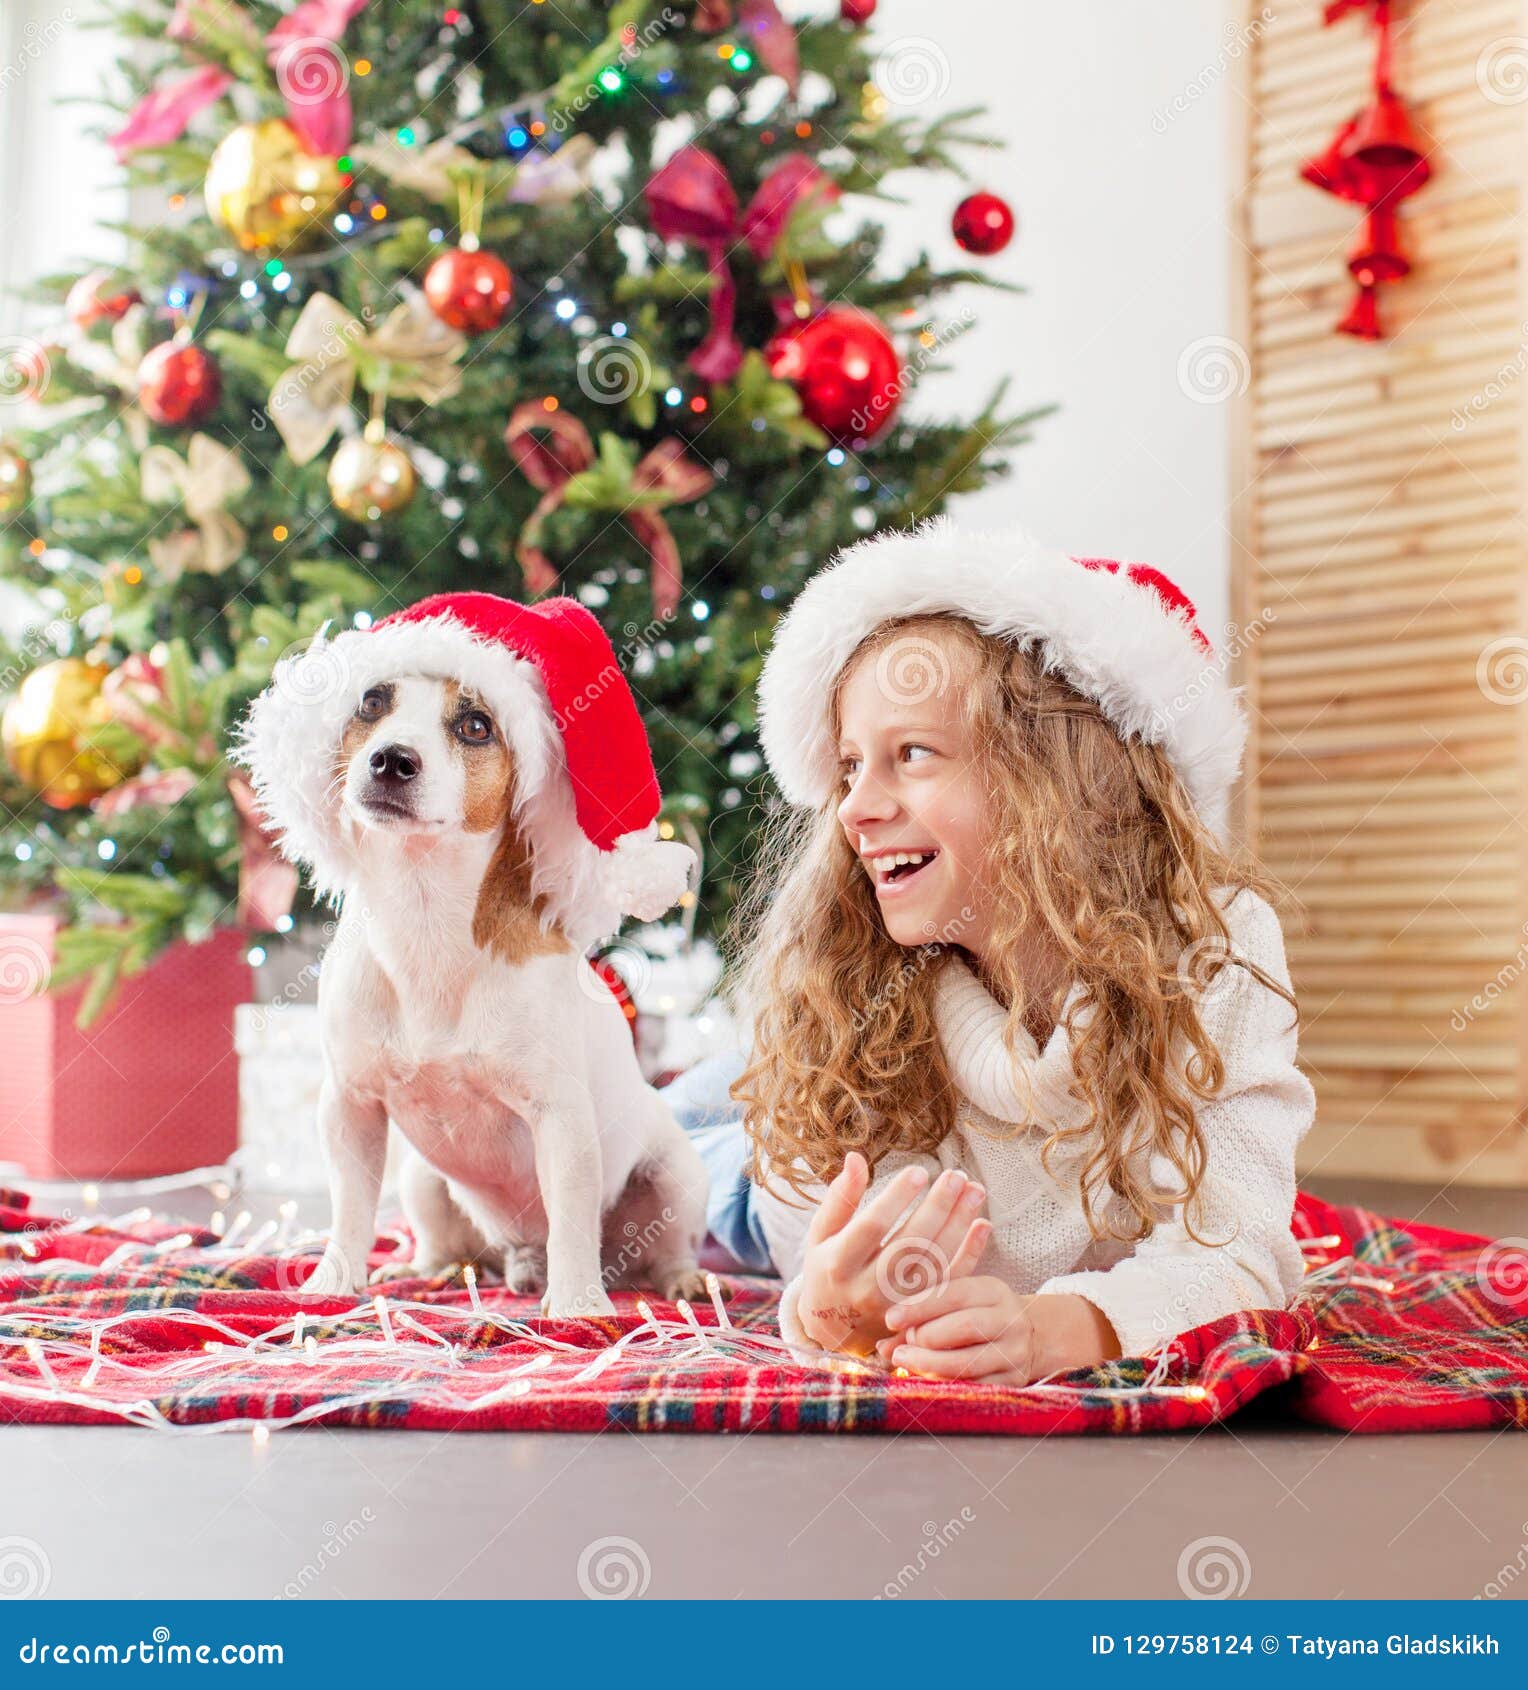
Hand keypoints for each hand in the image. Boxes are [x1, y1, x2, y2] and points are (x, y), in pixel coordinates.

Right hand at [797, 1154, 989, 1356]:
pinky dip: (970, 1255)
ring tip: (974, 1190)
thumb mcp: (821, 1235)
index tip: (919, 1171)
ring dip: (959, 1225)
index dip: (897, 1198)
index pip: (872, 1226)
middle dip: (937, 1208)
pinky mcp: (920, 1315)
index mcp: (839, 1264)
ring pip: (935, 1264)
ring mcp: (897, 1306)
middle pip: (910, 1245)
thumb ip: (839, 1198)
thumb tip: (855, 1157)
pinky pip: (951, 1284)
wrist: (833, 1332)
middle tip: (956, 1176)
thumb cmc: (827, 1270)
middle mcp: (868, 1289)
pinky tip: (983, 1225)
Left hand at [874, 1284, 1120, 1384]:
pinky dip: (946, 1384)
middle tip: (900, 1347)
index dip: (919, 1307)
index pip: (954, 1294)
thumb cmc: (978, 1315)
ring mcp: (1014, 1352)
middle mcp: (1009, 1319)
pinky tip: (927, 1378)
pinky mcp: (1013, 1380)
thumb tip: (882, 1346)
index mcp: (993, 1290)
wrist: (1030, 1337)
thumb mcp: (958, 1304)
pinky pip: (974, 1387)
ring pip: (968, 1362)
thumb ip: (922, 1316)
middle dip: (925, 1338)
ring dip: (929, 1365)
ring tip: (905, 1362)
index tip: (891, 1320)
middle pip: (964, 1327)